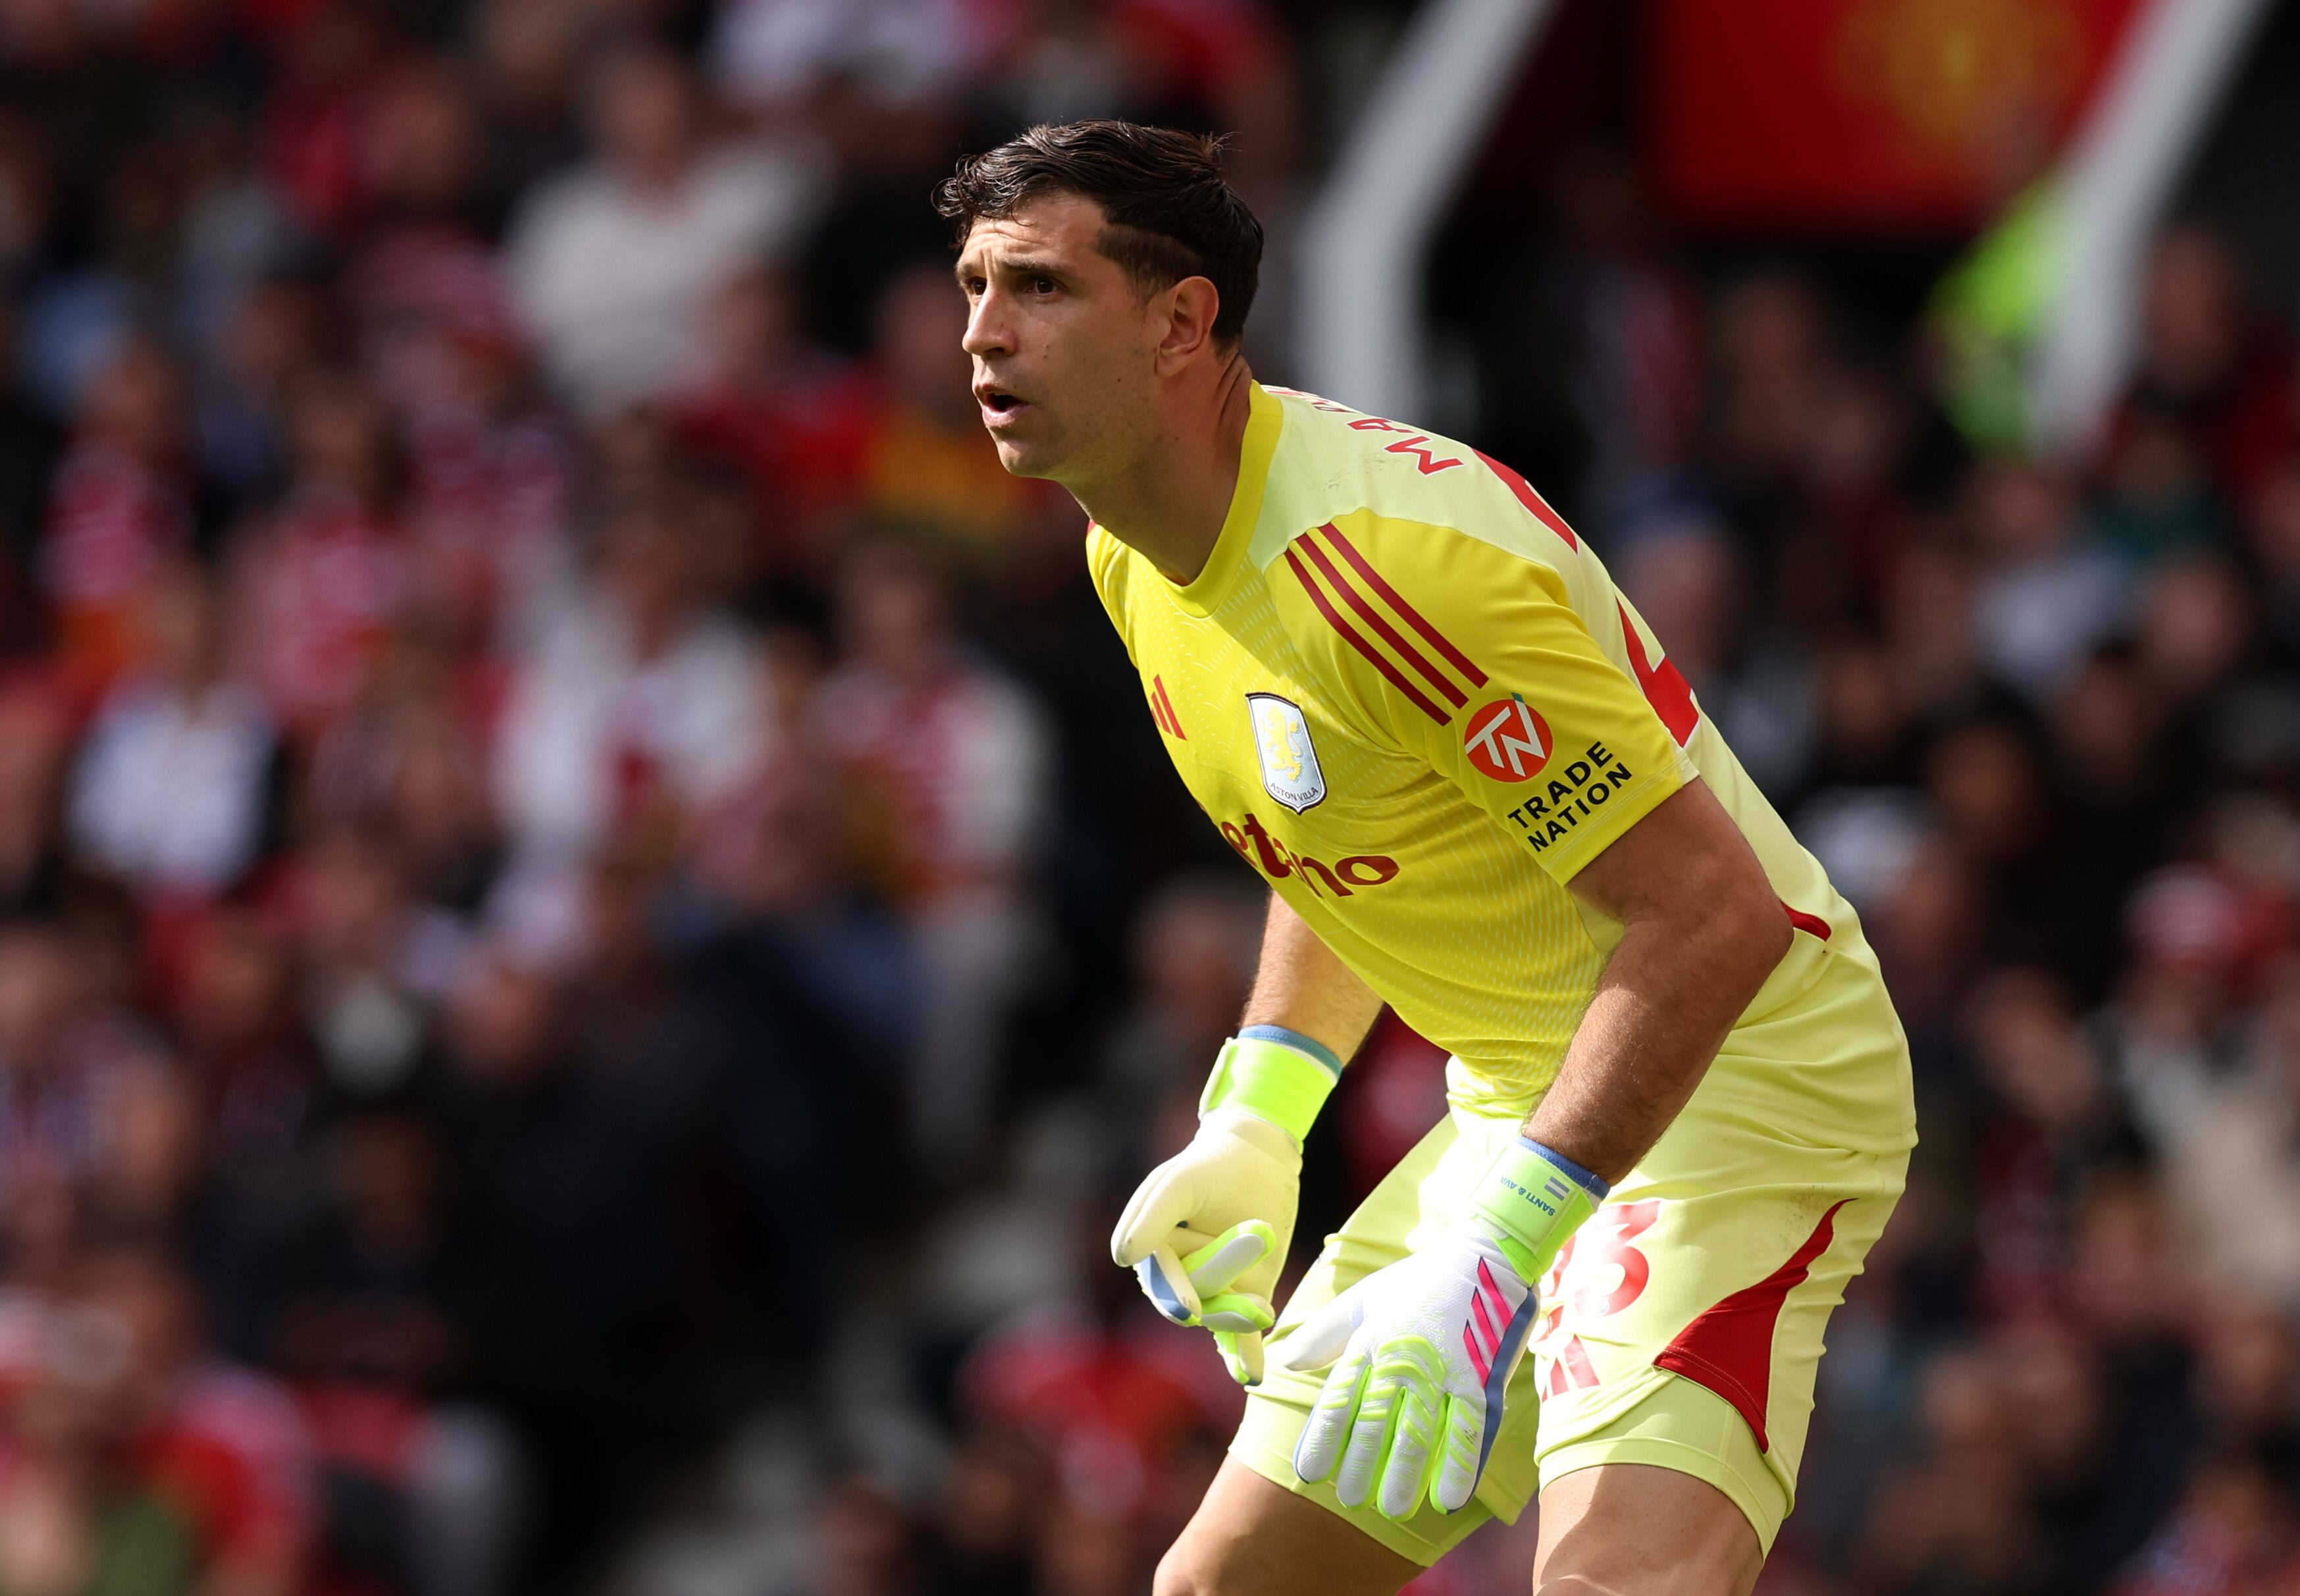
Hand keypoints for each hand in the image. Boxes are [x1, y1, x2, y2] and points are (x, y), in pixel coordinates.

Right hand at [1110, 1107, 1298, 1385]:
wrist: (1256, 1159)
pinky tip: (1252, 1375)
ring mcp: (1213, 1291)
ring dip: (1238, 1317)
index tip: (1190, 1310)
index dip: (1175, 1292)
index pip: (1161, 1279)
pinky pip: (1241, 1334)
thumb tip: (1122, 1257)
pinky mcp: (1245, 1296)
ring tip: (1263, 1310)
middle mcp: (1178, 1278)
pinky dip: (1244, 1355)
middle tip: (1257, 1277)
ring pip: (1220, 1316)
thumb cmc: (1209, 1167)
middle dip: (1221, 1297)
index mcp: (1151, 1251)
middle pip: (1195, 1300)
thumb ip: (1152, 1215)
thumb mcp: (1179, 1182)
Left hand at [1282, 1230, 1536, 1517]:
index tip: (1309, 1473)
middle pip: (1374, 1423)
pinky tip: (1449, 1498)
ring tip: (1391, 1510)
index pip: (1338, 1400)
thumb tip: (1285, 1361)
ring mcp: (1442, 1370)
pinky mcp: (1481, 1378)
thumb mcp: (1364, 1298)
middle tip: (1349, 1501)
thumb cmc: (1420, 1280)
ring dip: (1403, 1475)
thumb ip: (1324, 1333)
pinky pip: (1468, 1430)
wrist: (1486, 1253)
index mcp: (1369, 1341)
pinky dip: (1458, 1466)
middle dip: (1360, 1466)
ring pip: (1418, 1432)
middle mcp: (1401, 1359)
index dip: (1322, 1440)